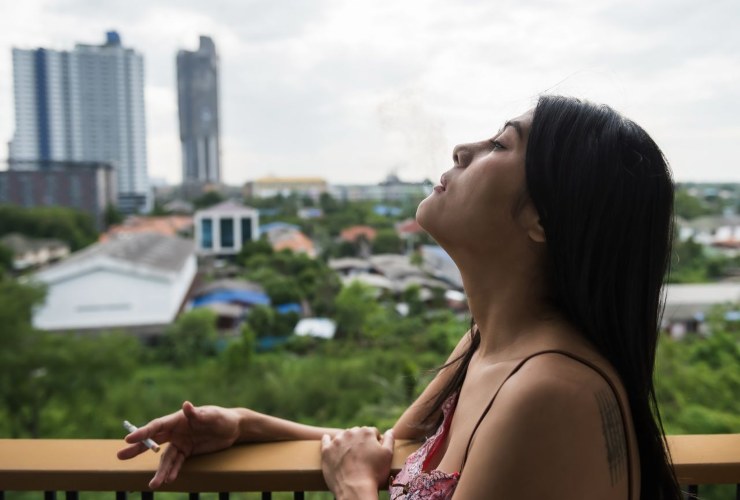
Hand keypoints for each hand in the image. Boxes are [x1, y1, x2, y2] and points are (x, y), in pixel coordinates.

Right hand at [117, 401, 241, 488]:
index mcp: (179, 418)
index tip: (128, 439)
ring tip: (153, 484)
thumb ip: (198, 413)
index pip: (157, 425)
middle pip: (153, 440)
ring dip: (160, 470)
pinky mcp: (187, 451)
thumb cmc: (222, 418)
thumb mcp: (212, 416)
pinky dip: (172, 471)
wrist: (234, 429)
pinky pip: (176, 463)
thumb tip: (186, 405)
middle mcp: (176, 430)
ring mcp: (181, 442)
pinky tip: (168, 480)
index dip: (143, 432)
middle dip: (137, 449)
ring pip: (165, 457)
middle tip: (120, 456)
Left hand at [321, 427, 393, 499]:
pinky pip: (326, 441)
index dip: (375, 442)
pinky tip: (330, 443)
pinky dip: (328, 441)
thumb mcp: (388, 455)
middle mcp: (351, 432)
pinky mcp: (326, 450)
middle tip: (363, 456)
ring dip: (346, 443)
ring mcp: (337, 441)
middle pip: (357, 433)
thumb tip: (390, 430)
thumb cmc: (374, 473)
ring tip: (349, 456)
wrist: (354, 488)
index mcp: (366, 432)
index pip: (372, 432)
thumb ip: (389, 439)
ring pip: (343, 437)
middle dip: (360, 442)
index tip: (374, 452)